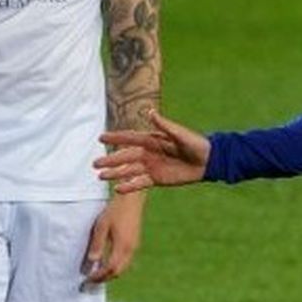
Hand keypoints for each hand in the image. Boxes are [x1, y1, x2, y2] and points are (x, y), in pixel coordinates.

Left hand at [82, 190, 144, 285]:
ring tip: (98, 274)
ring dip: (111, 273)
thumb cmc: (115, 211)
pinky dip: (116, 266)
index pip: (110, 269)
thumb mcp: (102, 226)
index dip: (99, 276)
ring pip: (123, 268)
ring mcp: (134, 247)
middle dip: (105, 278)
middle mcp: (130, 250)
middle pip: (118, 272)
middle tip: (92, 280)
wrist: (132, 200)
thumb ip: (98, 244)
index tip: (88, 279)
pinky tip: (107, 263)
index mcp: (122, 246)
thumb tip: (93, 261)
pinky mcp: (134, 243)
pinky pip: (126, 261)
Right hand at [96, 111, 210, 192]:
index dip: (116, 138)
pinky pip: (140, 183)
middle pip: (125, 157)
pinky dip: (129, 186)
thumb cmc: (195, 144)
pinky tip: (118, 189)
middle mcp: (148, 153)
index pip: (130, 138)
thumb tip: (150, 112)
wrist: (207, 161)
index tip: (101, 138)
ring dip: (115, 174)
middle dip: (110, 160)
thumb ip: (164, 125)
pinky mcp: (156, 179)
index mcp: (152, 140)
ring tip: (101, 177)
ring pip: (129, 170)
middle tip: (95, 165)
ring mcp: (151, 166)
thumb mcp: (180, 134)